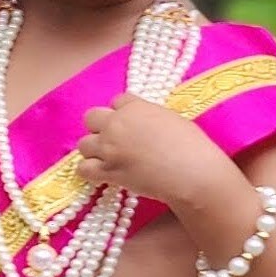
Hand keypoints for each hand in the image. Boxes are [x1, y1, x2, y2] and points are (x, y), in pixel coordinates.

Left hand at [77, 94, 204, 210]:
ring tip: (108, 160)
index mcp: (134, 107)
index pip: (116, 101)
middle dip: (99, 128)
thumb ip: (148, 116)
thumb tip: (141, 124)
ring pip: (84, 144)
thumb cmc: (191, 145)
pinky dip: (90, 172)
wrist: (192, 172)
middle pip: (91, 117)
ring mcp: (110, 148)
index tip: (130, 125)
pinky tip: (102, 174)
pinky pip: (83, 169)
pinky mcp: (108, 171)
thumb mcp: (170, 118)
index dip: (122, 113)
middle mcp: (117, 124)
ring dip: (94, 151)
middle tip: (114, 141)